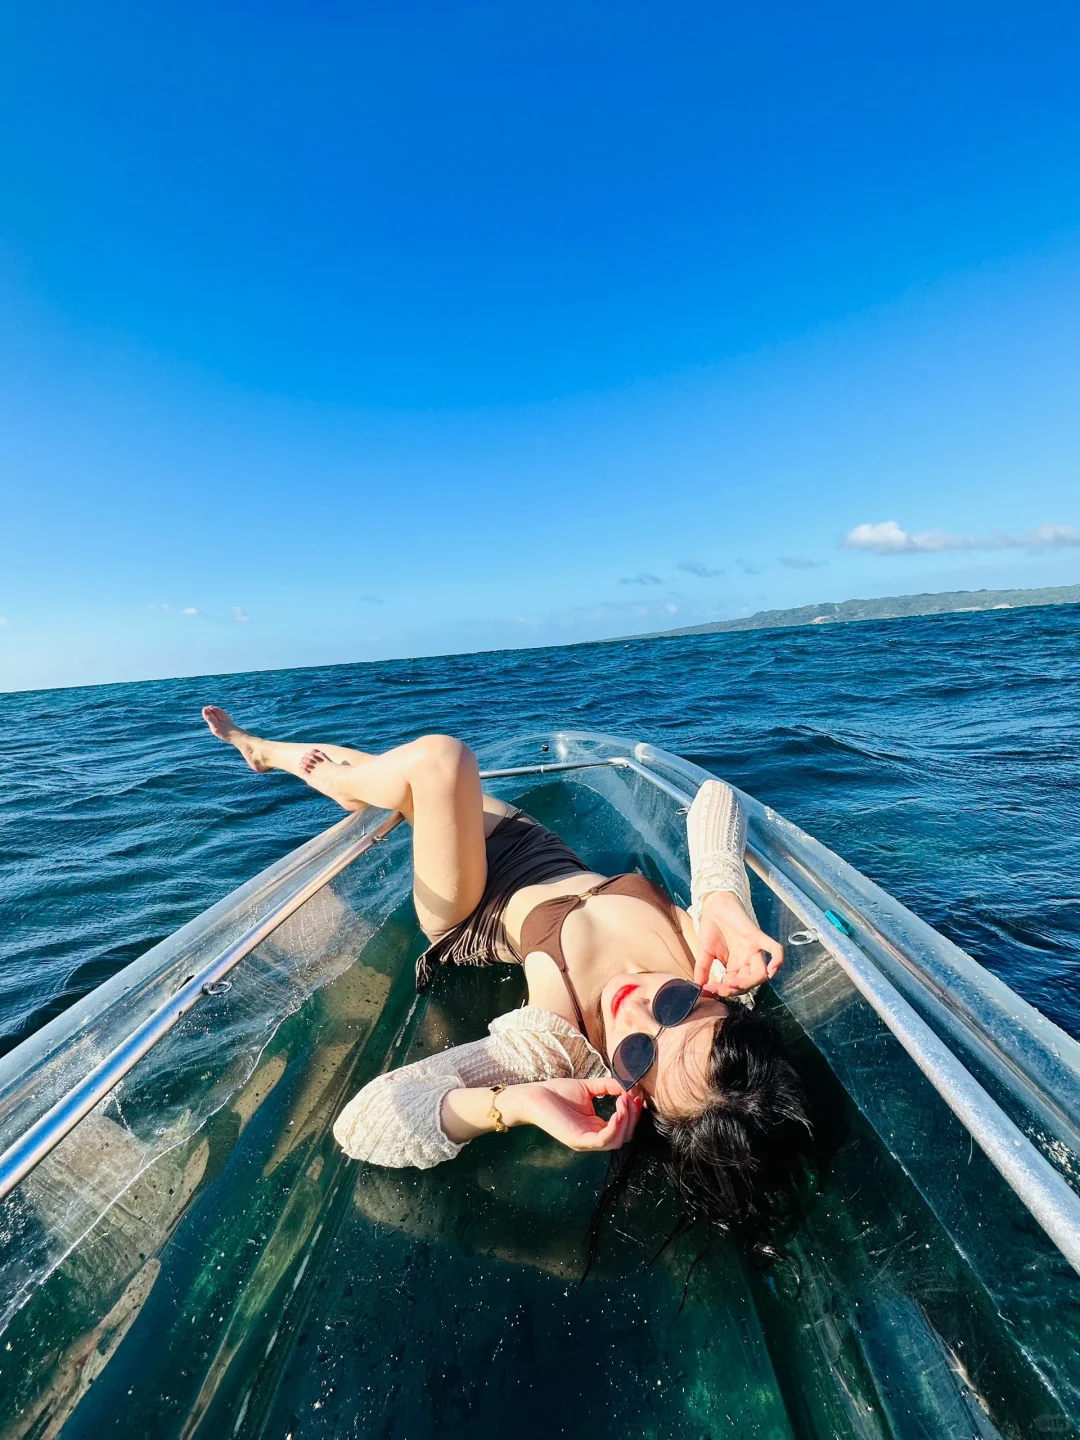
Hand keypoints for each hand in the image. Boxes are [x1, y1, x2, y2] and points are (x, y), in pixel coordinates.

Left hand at [507, 1078, 642, 1152]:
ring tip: (624, 1101)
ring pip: (617, 1141)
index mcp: (595, 1128)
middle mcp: (592, 1138)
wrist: (534, 1095)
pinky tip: (617, 1111)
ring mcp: (585, 1141)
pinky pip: (603, 1140)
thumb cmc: (557, 1092)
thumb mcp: (588, 1088)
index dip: (633, 1114)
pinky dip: (615, 1127)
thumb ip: (608, 1087)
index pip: (623, 1128)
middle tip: (631, 1098)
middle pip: (624, 1136)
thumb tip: (627, 1085)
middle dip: (633, 1117)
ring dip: (626, 1121)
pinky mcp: (578, 1141)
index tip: (636, 1096)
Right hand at [694, 891, 782, 996]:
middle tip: (717, 987)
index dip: (722, 991)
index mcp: (735, 967)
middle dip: (733, 990)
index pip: (733, 987)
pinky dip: (777, 960)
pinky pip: (775, 949)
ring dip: (747, 983)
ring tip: (730, 982)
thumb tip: (698, 987)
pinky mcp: (758, 937)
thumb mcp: (704, 952)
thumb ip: (702, 969)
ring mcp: (754, 950)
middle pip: (749, 985)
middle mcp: (747, 961)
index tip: (707, 989)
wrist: (715, 905)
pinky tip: (771, 970)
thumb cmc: (711, 928)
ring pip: (761, 974)